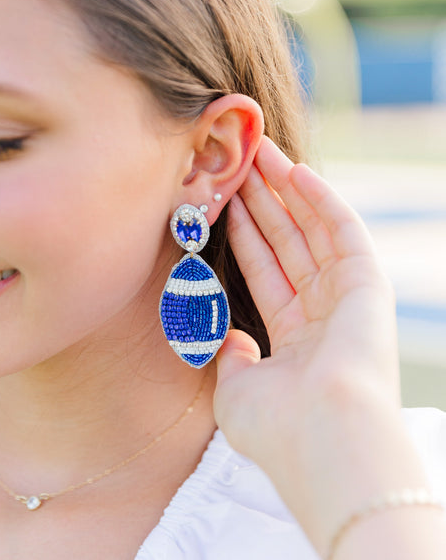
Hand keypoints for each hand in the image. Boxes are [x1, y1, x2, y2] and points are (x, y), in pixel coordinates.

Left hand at [213, 137, 403, 546]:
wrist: (323, 442)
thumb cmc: (276, 426)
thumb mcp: (236, 390)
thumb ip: (231, 356)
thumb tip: (225, 337)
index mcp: (295, 339)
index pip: (265, 271)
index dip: (244, 233)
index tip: (224, 200)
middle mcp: (323, 314)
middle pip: (287, 242)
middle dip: (262, 201)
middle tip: (240, 161)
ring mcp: (347, 297)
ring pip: (312, 229)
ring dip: (286, 190)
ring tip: (260, 151)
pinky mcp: (369, 284)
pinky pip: (342, 230)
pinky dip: (320, 199)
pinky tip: (295, 170)